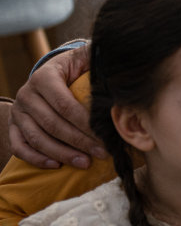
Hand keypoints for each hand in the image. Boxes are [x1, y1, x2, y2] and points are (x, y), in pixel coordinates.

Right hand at [10, 44, 102, 168]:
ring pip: (37, 138)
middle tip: (102, 153)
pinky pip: (19, 146)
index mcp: (44, 76)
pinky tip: (56, 165)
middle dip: (80, 142)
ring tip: (85, 163)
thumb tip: (121, 78)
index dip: (85, 124)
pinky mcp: (14, 125)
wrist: (54, 72)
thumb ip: (99, 65)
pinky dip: (35, 158)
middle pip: (52, 124)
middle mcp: (27, 93)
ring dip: (62, 153)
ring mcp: (18, 111)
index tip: (106, 137)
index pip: (64, 105)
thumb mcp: (87, 60)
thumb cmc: (77, 69)